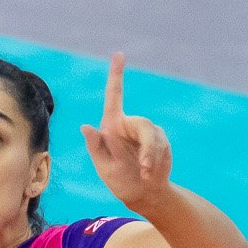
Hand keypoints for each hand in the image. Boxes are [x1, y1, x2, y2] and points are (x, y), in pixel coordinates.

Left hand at [79, 52, 172, 214]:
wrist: (144, 193)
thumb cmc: (120, 181)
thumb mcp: (105, 167)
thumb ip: (97, 147)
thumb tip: (85, 127)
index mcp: (112, 126)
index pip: (114, 96)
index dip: (116, 75)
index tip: (119, 54)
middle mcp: (129, 125)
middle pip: (144, 126)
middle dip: (148, 148)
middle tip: (145, 168)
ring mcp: (147, 131)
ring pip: (154, 138)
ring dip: (152, 158)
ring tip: (145, 174)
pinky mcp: (160, 139)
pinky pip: (162, 146)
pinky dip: (157, 161)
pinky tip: (150, 172)